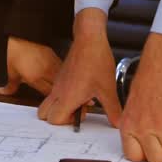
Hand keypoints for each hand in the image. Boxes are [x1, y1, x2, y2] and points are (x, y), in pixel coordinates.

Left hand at [0, 37, 61, 95]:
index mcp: (34, 78)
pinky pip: (62, 69)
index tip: (48, 104)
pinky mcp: (56, 56)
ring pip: (62, 79)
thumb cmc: (15, 51)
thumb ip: (10, 86)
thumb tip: (3, 92)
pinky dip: (62, 75)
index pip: (46, 95)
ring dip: (61, 85)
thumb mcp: (10, 71)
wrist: (21, 33)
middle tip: (55, 99)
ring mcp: (52, 63)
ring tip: (60, 89)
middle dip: (56, 95)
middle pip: (57, 89)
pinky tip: (60, 77)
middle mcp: (45, 72)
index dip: (48, 101)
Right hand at [37, 9, 122, 126]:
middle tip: (76, 112)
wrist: (89, 38)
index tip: (81, 116)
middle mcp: (58, 91)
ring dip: (61, 106)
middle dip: (57, 117)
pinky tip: (82, 89)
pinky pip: (55, 91)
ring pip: (49, 101)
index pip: (54, 120)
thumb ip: (112, 109)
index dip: (66, 123)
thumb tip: (117, 123)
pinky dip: (64, 95)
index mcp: (67, 97)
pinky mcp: (61, 75)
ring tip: (81, 100)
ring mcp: (58, 82)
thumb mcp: (107, 89)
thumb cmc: (96, 60)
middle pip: (44, 113)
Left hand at [118, 33, 161, 161]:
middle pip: (155, 160)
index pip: (134, 156)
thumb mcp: (130, 108)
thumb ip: (133, 128)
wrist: (159, 70)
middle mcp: (142, 128)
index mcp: (128, 126)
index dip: (144, 158)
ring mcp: (160, 127)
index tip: (150, 154)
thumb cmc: (145, 84)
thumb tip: (139, 144)